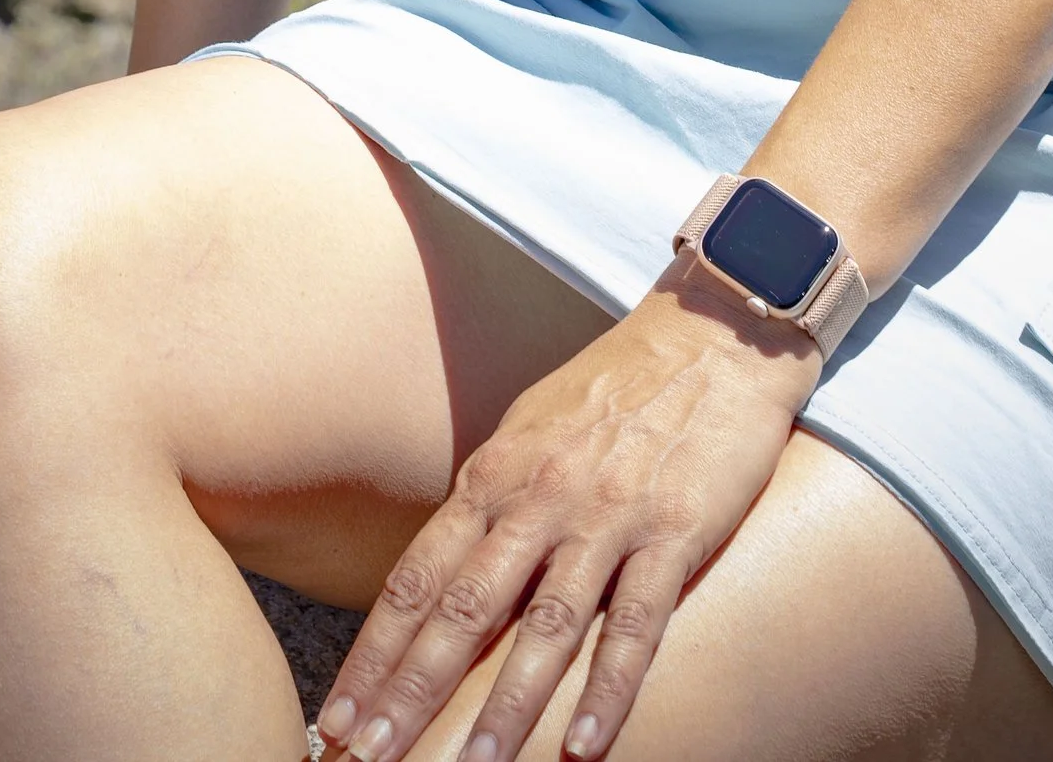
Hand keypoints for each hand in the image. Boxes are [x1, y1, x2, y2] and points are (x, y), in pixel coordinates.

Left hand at [315, 274, 816, 761]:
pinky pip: (637, 623)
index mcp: (497, 473)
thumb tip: (441, 569)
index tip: (338, 714)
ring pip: (547, 626)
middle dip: (413, 690)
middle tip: (370, 756)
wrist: (713, 334)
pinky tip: (585, 746)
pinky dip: (610, 689)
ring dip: (506, 707)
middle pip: (464, 608)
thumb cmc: (616, 387)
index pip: (418, 577)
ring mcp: (608, 515)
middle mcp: (541, 497)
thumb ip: (489, 500)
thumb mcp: (531, 429)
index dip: (375, 651)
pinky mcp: (676, 531)